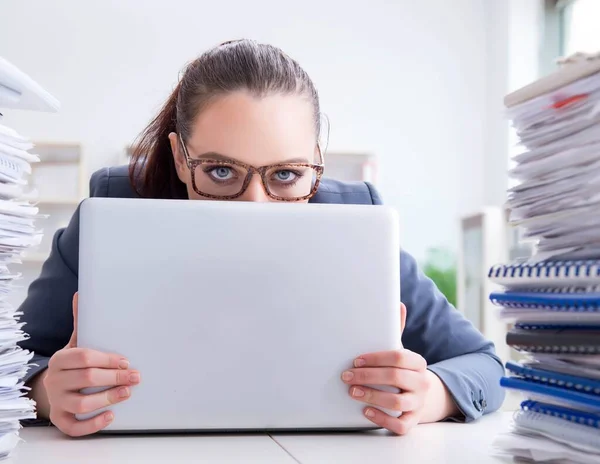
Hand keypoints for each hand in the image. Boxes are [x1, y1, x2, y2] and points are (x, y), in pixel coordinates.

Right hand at [42, 292, 140, 435]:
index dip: (107, 359)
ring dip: (107, 398)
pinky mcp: (60, 420)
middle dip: (114, 377)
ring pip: (81, 403)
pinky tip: (111, 415)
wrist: (52, 388)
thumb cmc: (73, 364)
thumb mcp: (76, 343)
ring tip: (127, 393)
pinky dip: (93, 423)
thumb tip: (80, 294)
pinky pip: (74, 426)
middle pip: (86, 378)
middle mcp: (55, 380)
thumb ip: (82, 323)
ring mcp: (56, 401)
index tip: (127, 361)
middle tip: (136, 377)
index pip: (84, 356)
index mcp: (60, 359)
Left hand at [341, 303, 432, 434]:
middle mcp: (421, 383)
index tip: (356, 360)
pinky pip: (400, 425)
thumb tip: (398, 304)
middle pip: (396, 378)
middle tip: (346, 376)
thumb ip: (396, 330)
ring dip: (372, 396)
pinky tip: (366, 411)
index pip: (399, 357)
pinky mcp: (412, 421)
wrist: (422, 396)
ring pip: (398, 403)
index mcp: (418, 363)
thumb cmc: (402, 370)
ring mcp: (418, 403)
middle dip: (368, 376)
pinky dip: (382, 419)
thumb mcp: (400, 351)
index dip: (375, 358)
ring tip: (352, 392)